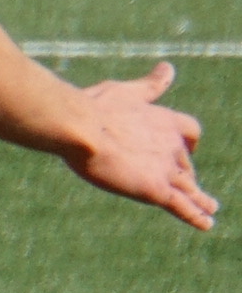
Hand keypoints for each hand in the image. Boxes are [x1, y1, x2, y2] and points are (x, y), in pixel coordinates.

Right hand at [69, 66, 216, 230]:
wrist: (82, 128)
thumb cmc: (96, 107)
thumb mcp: (125, 91)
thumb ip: (150, 86)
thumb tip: (169, 68)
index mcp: (165, 121)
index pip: (189, 131)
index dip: (187, 141)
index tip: (187, 146)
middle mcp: (172, 146)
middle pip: (186, 163)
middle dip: (184, 172)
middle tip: (183, 182)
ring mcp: (166, 169)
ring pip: (191, 187)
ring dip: (202, 198)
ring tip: (211, 207)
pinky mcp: (157, 190)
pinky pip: (183, 207)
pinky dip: (196, 216)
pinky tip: (207, 224)